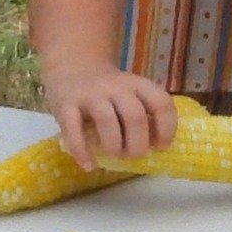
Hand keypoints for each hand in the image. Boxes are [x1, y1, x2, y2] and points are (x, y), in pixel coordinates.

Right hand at [44, 65, 177, 171]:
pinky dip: (82, 151)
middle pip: (135, 116)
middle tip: (133, 155)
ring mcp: (90, 94)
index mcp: (136, 84)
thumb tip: (154, 148)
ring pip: (107, 119)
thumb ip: (143, 114)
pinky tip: (88, 165)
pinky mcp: (65, 104)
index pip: (160, 102)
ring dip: (114, 146)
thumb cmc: (108, 91)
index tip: (161, 146)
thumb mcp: (130, 93)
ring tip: (114, 155)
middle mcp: (115, 86)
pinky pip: (73, 129)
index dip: (166, 128)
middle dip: (138, 144)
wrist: (71, 66)